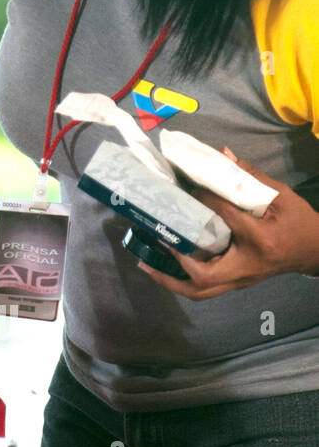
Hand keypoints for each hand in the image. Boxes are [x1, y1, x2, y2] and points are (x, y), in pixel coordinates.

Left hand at [139, 148, 318, 298]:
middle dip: (170, 267)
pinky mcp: (237, 282)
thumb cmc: (299, 222)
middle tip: (149, 244)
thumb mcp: (281, 196)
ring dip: (170, 280)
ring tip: (144, 263)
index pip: (224, 220)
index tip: (187, 187)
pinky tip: (165, 265)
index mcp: (260, 240)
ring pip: (200, 291)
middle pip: (202, 278)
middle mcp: (245, 266)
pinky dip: (182, 279)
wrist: (316, 250)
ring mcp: (240, 279)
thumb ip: (250, 176)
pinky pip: (205, 288)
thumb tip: (221, 154)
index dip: (204, 202)